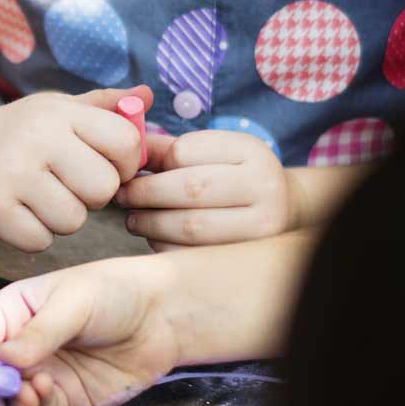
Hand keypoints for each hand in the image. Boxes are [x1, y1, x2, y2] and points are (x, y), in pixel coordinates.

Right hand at [0, 87, 149, 251]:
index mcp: (60, 113)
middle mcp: (36, 140)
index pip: (126, 142)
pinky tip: (22, 211)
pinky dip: (36, 234)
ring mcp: (12, 176)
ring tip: (43, 197)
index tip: (108, 165)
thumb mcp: (61, 109)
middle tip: (70, 184)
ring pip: (74, 220)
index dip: (126, 163)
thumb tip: (148, 96)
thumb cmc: (22, 132)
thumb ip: (107, 106)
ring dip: (65, 217)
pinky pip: (41, 241)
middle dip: (94, 195)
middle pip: (104, 189)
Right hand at [0, 259, 178, 405]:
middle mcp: (19, 345)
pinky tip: (44, 393)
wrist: (162, 316)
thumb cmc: (115, 293)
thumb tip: (2, 361)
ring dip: (4, 405)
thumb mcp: (74, 302)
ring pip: (2, 400)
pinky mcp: (61, 398)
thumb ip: (39, 333)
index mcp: (12, 311)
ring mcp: (38, 374)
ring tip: (26, 396)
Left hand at [119, 129, 294, 249]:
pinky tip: (156, 238)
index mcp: (251, 151)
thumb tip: (127, 151)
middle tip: (121, 197)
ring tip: (133, 219)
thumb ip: (171, 150)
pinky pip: (194, 254)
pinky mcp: (247, 256)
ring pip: (191, 226)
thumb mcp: (214, 153)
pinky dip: (166, 246)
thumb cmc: (234, 177)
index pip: (186, 151)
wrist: (283, 210)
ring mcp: (261, 225)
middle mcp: (264, 186)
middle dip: (146, 194)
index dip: (153, 163)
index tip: (130, 170)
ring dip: (151, 223)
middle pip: (190, 188)